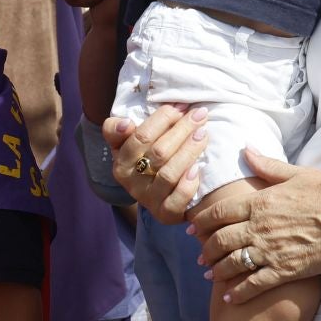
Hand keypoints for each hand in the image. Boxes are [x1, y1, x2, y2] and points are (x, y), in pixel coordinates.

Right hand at [101, 104, 209, 221]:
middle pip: (159, 152)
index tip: (181, 105)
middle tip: (200, 114)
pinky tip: (198, 169)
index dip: (163, 118)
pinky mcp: (165, 214)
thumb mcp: (125, 142)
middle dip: (182, 129)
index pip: (141, 136)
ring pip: (169, 173)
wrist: (156, 193)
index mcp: (120, 161)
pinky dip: (188, 183)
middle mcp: (130, 182)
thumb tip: (126, 124)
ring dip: (189, 151)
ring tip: (203, 133)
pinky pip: (177, 200)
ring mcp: (148, 199)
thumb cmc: (144, 158)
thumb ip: (116, 129)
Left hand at [189, 150, 320, 303]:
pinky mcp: (287, 271)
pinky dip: (238, 292)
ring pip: (233, 263)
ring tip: (209, 274)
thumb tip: (245, 149)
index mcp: (261, 201)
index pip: (219, 212)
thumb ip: (267, 166)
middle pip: (220, 240)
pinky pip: (255, 284)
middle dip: (205, 248)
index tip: (192, 227)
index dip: (201, 221)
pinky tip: (228, 297)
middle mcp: (261, 227)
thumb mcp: (299, 173)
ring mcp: (273, 250)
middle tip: (198, 255)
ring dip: (217, 270)